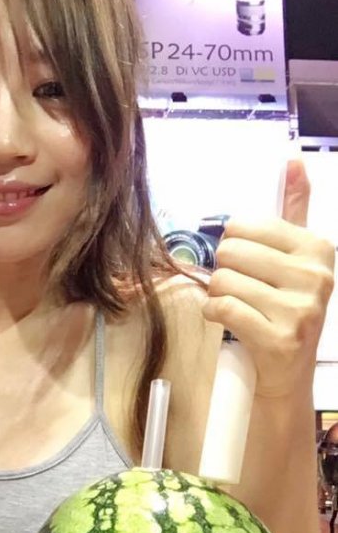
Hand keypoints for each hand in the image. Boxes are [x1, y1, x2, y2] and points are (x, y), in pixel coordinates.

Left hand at [202, 159, 334, 397]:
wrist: (287, 373)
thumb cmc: (285, 308)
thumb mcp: (296, 258)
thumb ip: (295, 209)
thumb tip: (293, 159)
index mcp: (318, 248)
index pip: (244, 226)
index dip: (233, 245)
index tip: (247, 264)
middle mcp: (315, 276)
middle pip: (230, 252)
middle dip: (223, 270)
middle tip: (239, 288)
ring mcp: (300, 309)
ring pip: (223, 281)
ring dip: (217, 295)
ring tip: (235, 306)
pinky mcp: (279, 338)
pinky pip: (223, 308)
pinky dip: (214, 313)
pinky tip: (225, 319)